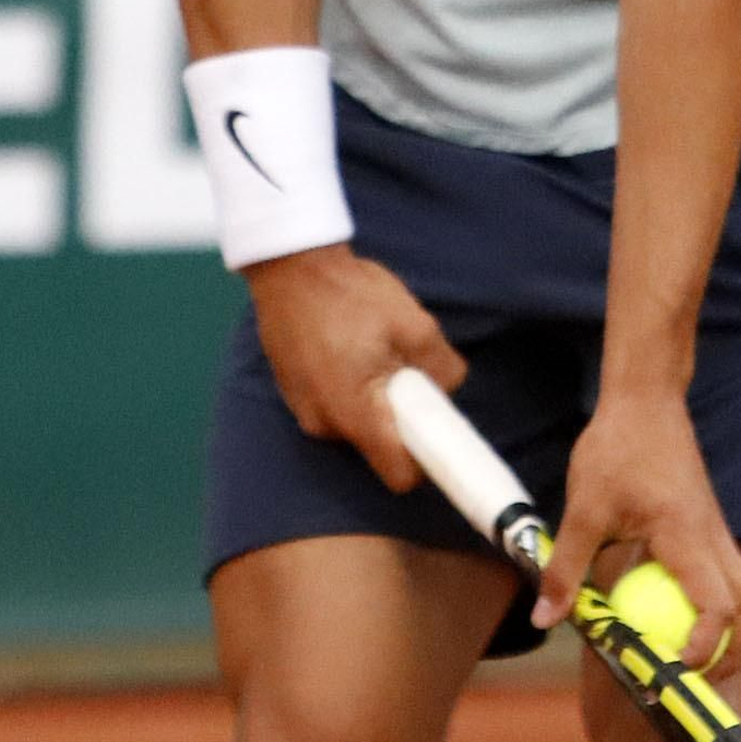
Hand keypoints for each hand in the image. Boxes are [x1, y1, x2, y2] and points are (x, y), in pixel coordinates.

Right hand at [246, 244, 465, 491]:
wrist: (291, 265)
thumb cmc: (352, 294)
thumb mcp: (413, 323)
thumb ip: (441, 366)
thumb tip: (449, 386)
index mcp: (357, 415)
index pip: (399, 476)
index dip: (425, 460)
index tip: (435, 430)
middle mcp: (325, 425)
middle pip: (378, 446)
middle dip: (399, 416)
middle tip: (405, 370)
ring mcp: (303, 410)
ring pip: (355, 422)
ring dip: (372, 397)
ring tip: (373, 347)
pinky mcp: (293, 391)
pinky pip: (332, 404)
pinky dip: (348, 386)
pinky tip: (347, 344)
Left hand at [531, 388, 740, 672]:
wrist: (646, 398)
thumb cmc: (616, 447)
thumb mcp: (583, 508)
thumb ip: (566, 566)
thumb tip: (546, 618)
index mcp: (686, 536)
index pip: (718, 605)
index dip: (705, 647)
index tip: (675, 668)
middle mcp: (713, 539)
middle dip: (733, 655)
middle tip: (690, 678)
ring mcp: (717, 533)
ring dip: (731, 633)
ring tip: (687, 656)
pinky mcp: (710, 528)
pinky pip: (728, 577)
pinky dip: (717, 607)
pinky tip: (673, 612)